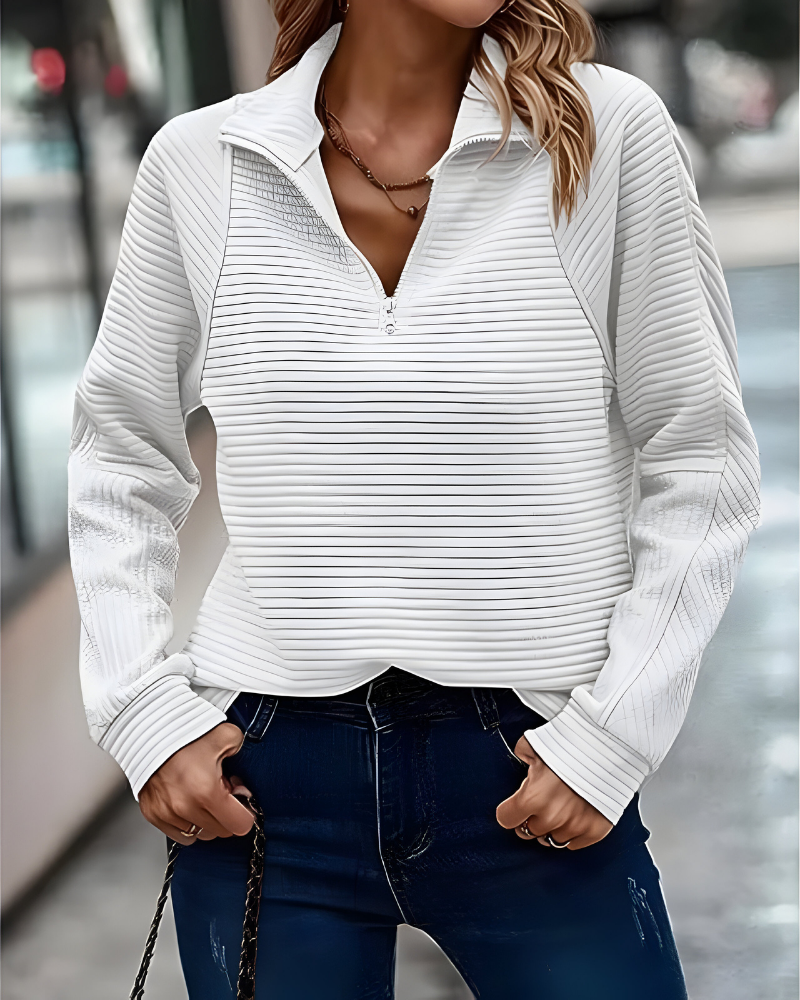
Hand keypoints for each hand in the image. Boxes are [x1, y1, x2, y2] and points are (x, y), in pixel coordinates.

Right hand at [139, 723, 254, 842]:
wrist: (148, 729)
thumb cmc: (183, 733)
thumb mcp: (226, 734)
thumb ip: (241, 751)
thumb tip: (243, 770)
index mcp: (206, 792)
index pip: (240, 825)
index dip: (245, 810)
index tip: (241, 799)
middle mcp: (184, 807)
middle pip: (221, 831)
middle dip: (226, 813)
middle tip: (222, 791)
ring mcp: (166, 813)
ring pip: (199, 834)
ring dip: (206, 818)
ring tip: (203, 794)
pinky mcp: (152, 814)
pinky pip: (178, 832)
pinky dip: (186, 821)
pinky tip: (189, 801)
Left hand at [496, 736, 612, 849]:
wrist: (609, 745)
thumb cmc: (573, 742)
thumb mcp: (534, 743)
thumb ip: (523, 756)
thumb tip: (523, 758)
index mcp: (532, 797)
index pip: (506, 819)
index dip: (509, 810)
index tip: (514, 806)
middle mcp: (552, 817)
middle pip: (529, 831)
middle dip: (532, 817)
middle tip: (540, 802)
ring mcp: (575, 826)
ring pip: (552, 839)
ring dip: (552, 826)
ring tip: (559, 807)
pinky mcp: (595, 830)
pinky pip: (575, 843)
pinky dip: (573, 832)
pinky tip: (574, 815)